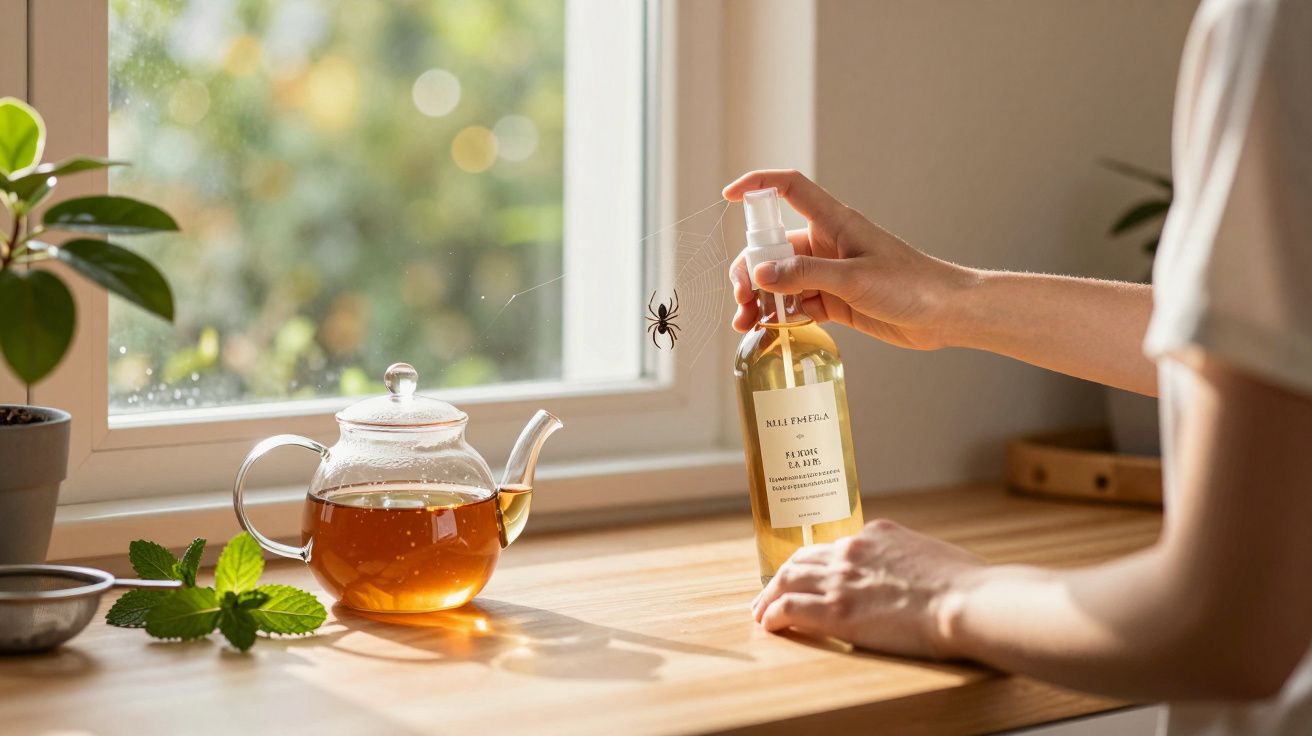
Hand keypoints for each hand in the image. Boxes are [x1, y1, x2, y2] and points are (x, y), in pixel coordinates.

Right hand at [724, 170, 976, 349]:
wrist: (946, 314)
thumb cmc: (911, 285)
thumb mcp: (854, 279)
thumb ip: (805, 275)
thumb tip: (761, 274)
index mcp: (833, 223)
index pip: (788, 188)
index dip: (757, 185)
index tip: (728, 196)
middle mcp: (826, 244)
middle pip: (772, 247)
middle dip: (751, 270)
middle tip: (743, 299)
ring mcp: (829, 273)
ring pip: (780, 280)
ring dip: (760, 299)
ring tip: (746, 323)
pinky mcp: (835, 301)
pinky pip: (796, 305)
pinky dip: (779, 317)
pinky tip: (768, 332)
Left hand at [750, 519, 982, 658]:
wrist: (966, 601)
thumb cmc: (966, 585)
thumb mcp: (933, 556)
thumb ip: (911, 560)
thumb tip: (915, 573)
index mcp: (876, 534)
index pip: (833, 546)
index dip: (815, 563)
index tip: (809, 575)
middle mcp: (851, 551)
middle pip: (802, 559)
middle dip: (783, 576)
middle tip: (771, 592)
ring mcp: (841, 580)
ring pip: (787, 580)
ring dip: (769, 595)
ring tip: (760, 611)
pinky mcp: (835, 611)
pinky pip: (789, 608)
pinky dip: (773, 615)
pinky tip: (768, 624)